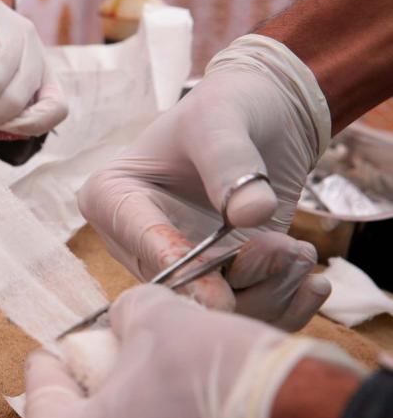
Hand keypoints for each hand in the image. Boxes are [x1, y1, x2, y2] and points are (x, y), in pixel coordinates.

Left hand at [24, 285, 363, 417]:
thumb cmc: (211, 374)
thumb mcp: (158, 320)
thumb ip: (127, 315)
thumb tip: (127, 319)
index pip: (42, 394)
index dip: (52, 360)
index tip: (55, 346)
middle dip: (94, 387)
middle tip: (105, 358)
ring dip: (131, 410)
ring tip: (150, 376)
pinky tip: (180, 403)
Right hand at [78, 35, 332, 329]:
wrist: (262, 120)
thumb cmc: (227, 107)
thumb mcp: (221, 118)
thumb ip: (230, 160)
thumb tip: (251, 214)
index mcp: (110, 199)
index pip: (141, 242)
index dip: (181, 270)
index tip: (221, 295)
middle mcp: (133, 242)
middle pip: (177, 287)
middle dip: (238, 281)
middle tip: (287, 251)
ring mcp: (173, 267)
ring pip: (213, 308)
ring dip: (268, 289)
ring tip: (298, 252)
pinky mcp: (212, 281)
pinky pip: (241, 310)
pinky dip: (281, 302)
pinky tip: (306, 274)